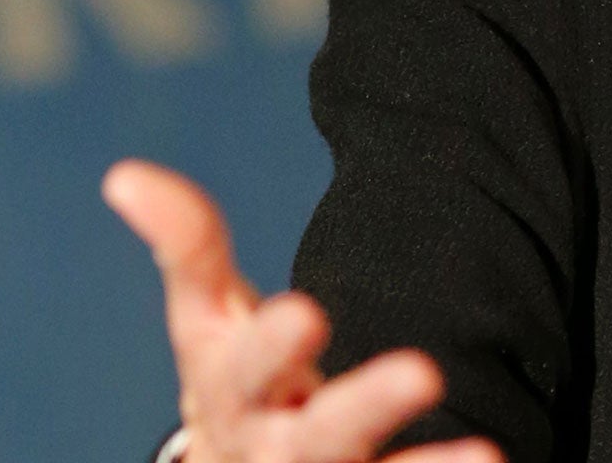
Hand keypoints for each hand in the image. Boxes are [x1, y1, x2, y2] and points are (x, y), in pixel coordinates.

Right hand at [103, 160, 502, 462]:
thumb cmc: (236, 385)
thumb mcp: (208, 319)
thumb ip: (188, 246)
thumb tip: (123, 175)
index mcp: (231, 389)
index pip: (240, 360)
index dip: (269, 342)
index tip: (307, 315)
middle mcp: (269, 443)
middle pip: (311, 435)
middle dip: (361, 407)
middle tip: (422, 374)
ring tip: (488, 454)